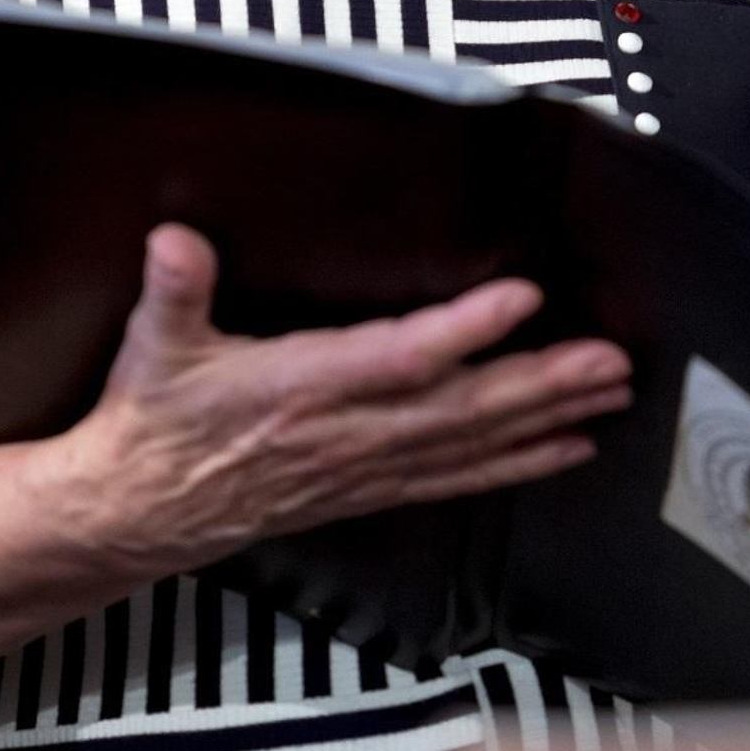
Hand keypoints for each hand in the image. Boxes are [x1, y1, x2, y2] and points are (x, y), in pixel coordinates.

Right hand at [59, 224, 633, 574]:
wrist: (137, 510)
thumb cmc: (152, 419)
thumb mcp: (155, 346)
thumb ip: (173, 290)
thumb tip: (173, 240)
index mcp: (300, 387)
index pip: (397, 358)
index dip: (463, 331)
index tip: (521, 297)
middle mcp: (347, 432)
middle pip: (462, 409)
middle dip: (542, 384)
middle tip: (610, 359)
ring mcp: (366, 466)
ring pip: (474, 445)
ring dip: (548, 418)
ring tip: (612, 393)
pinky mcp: (371, 487)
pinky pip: (460, 478)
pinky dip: (520, 464)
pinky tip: (569, 448)